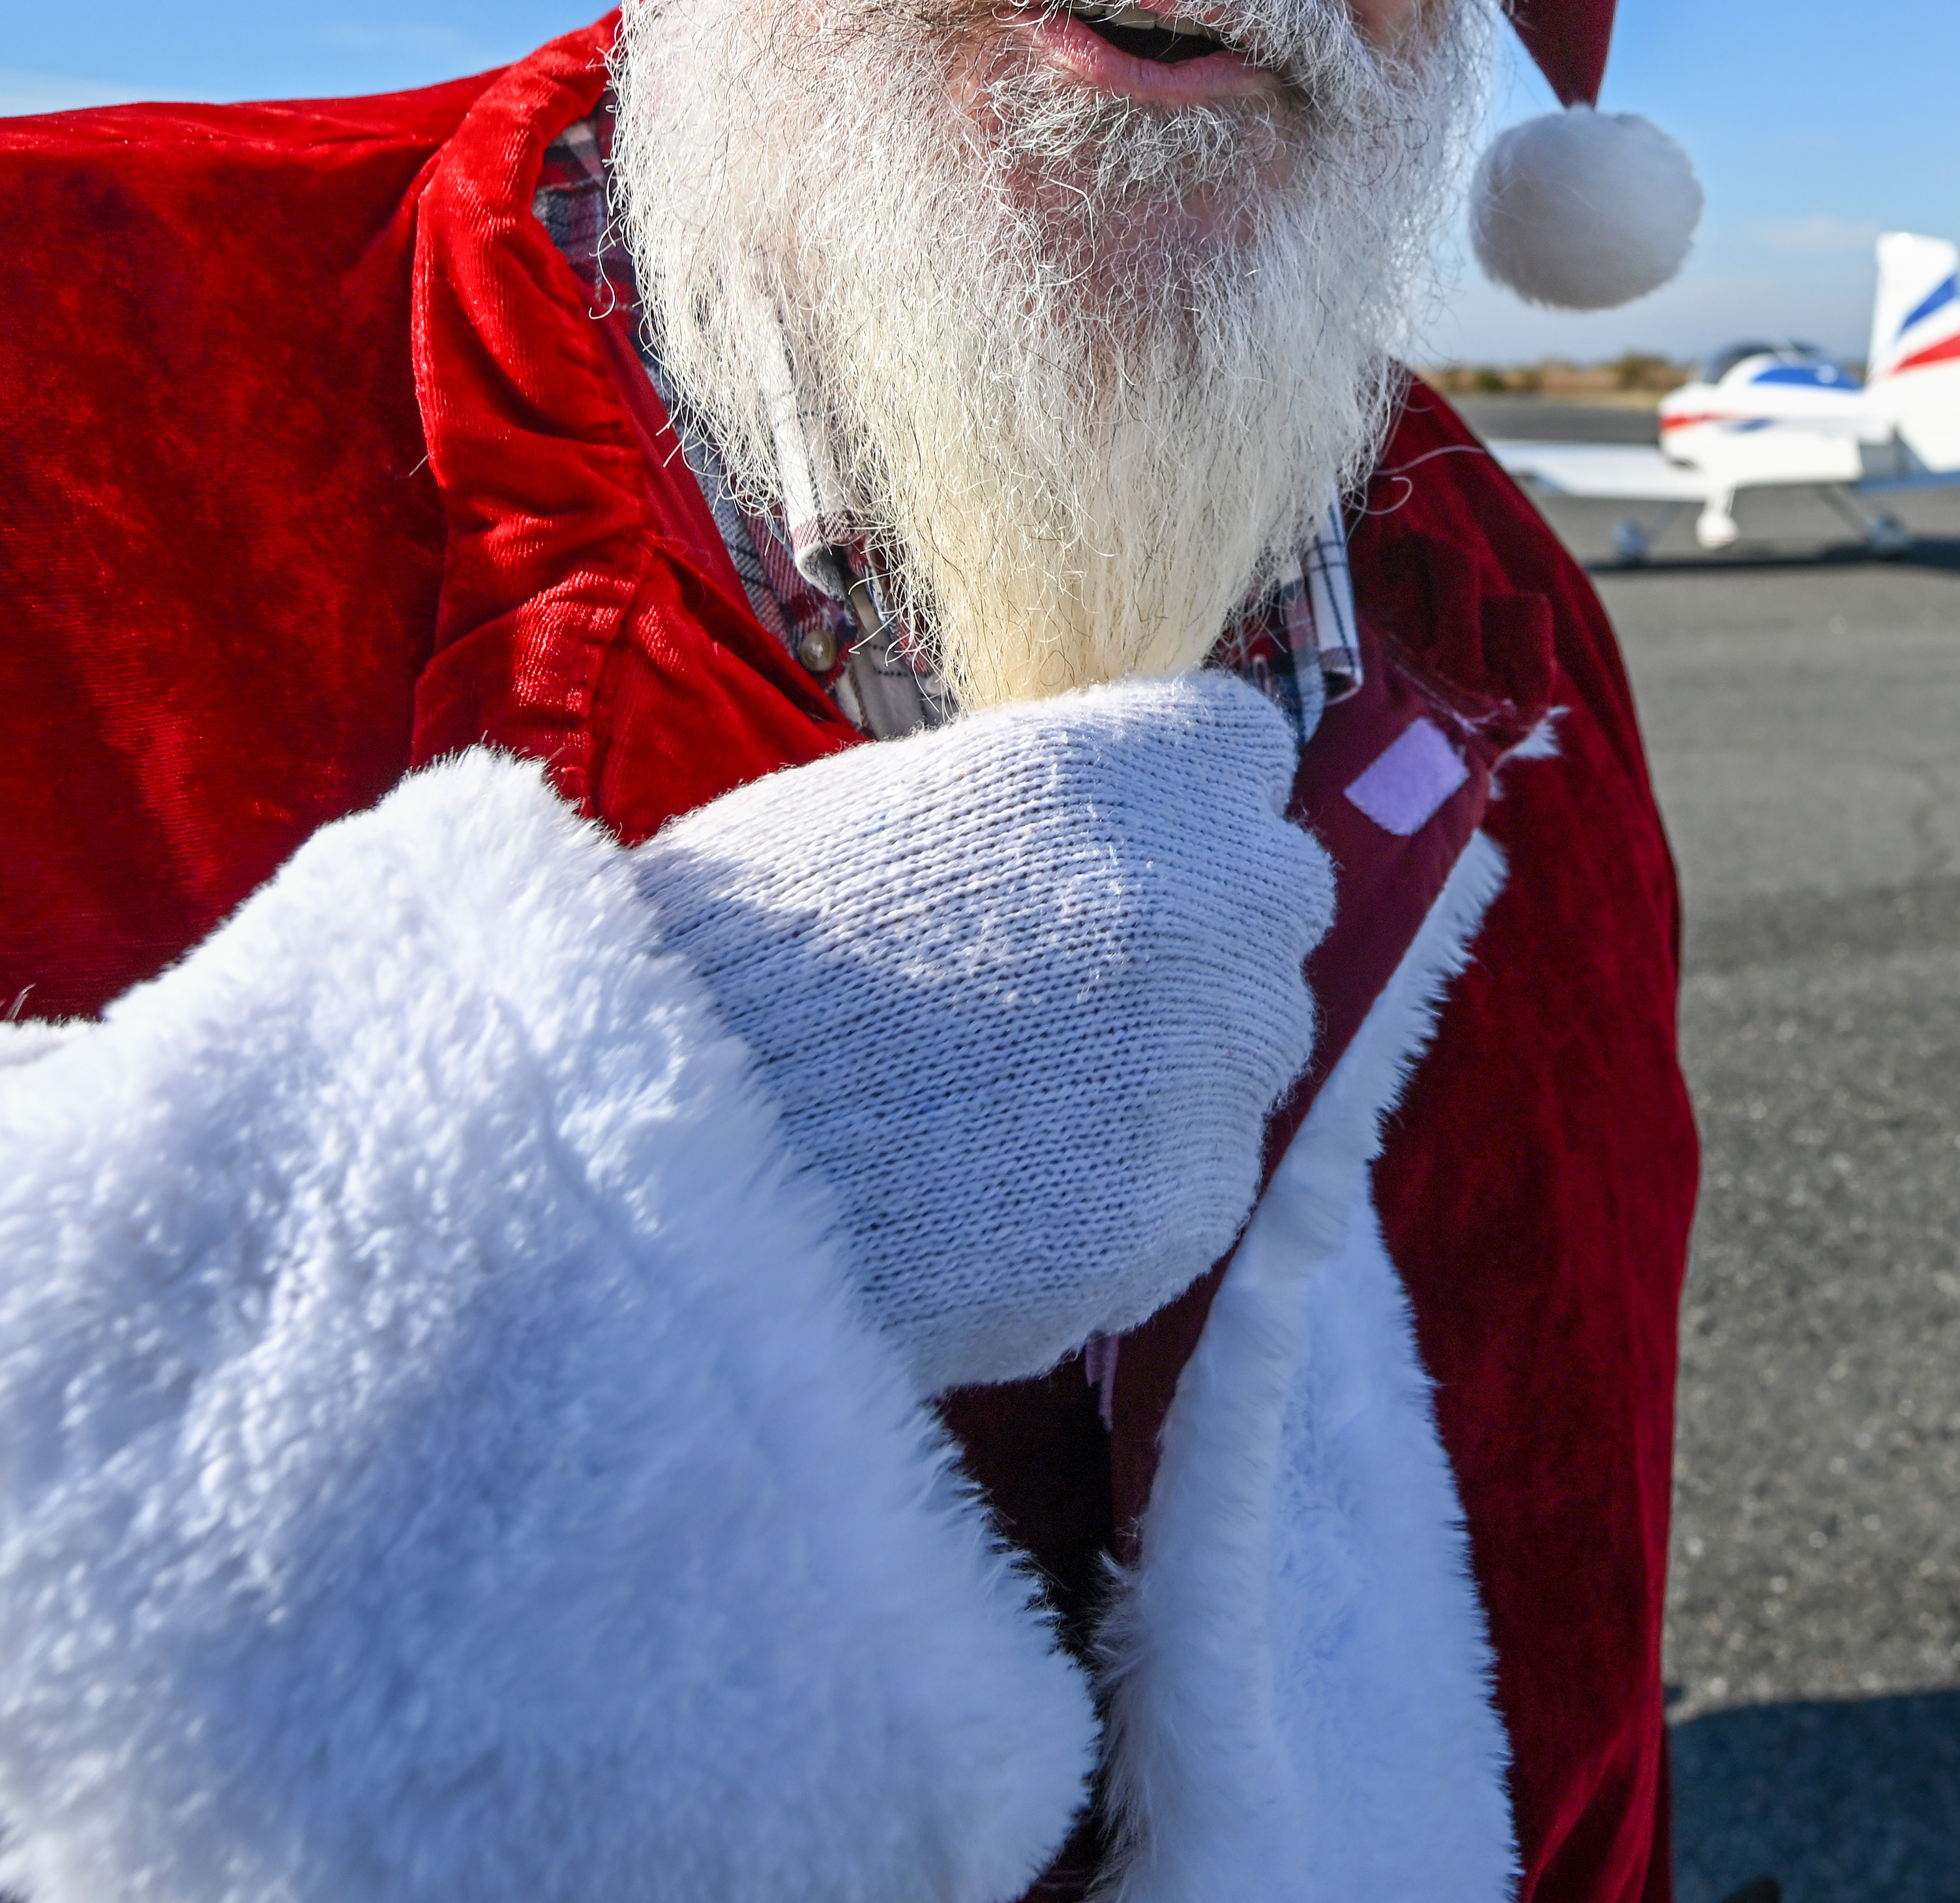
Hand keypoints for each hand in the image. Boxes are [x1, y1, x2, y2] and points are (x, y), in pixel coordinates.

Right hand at [629, 674, 1329, 1392]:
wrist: (689, 1138)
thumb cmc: (755, 943)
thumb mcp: (903, 801)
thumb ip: (1044, 812)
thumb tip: (1097, 841)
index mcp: (1147, 767)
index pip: (1239, 754)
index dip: (1171, 803)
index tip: (1110, 845)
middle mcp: (1220, 897)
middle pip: (1270, 902)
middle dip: (1195, 935)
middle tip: (1068, 990)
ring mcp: (1219, 1060)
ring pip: (1248, 1051)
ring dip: (1171, 1066)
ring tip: (1020, 1105)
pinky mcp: (1192, 1205)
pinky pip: (1196, 1182)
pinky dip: (1127, 1189)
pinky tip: (1007, 1191)